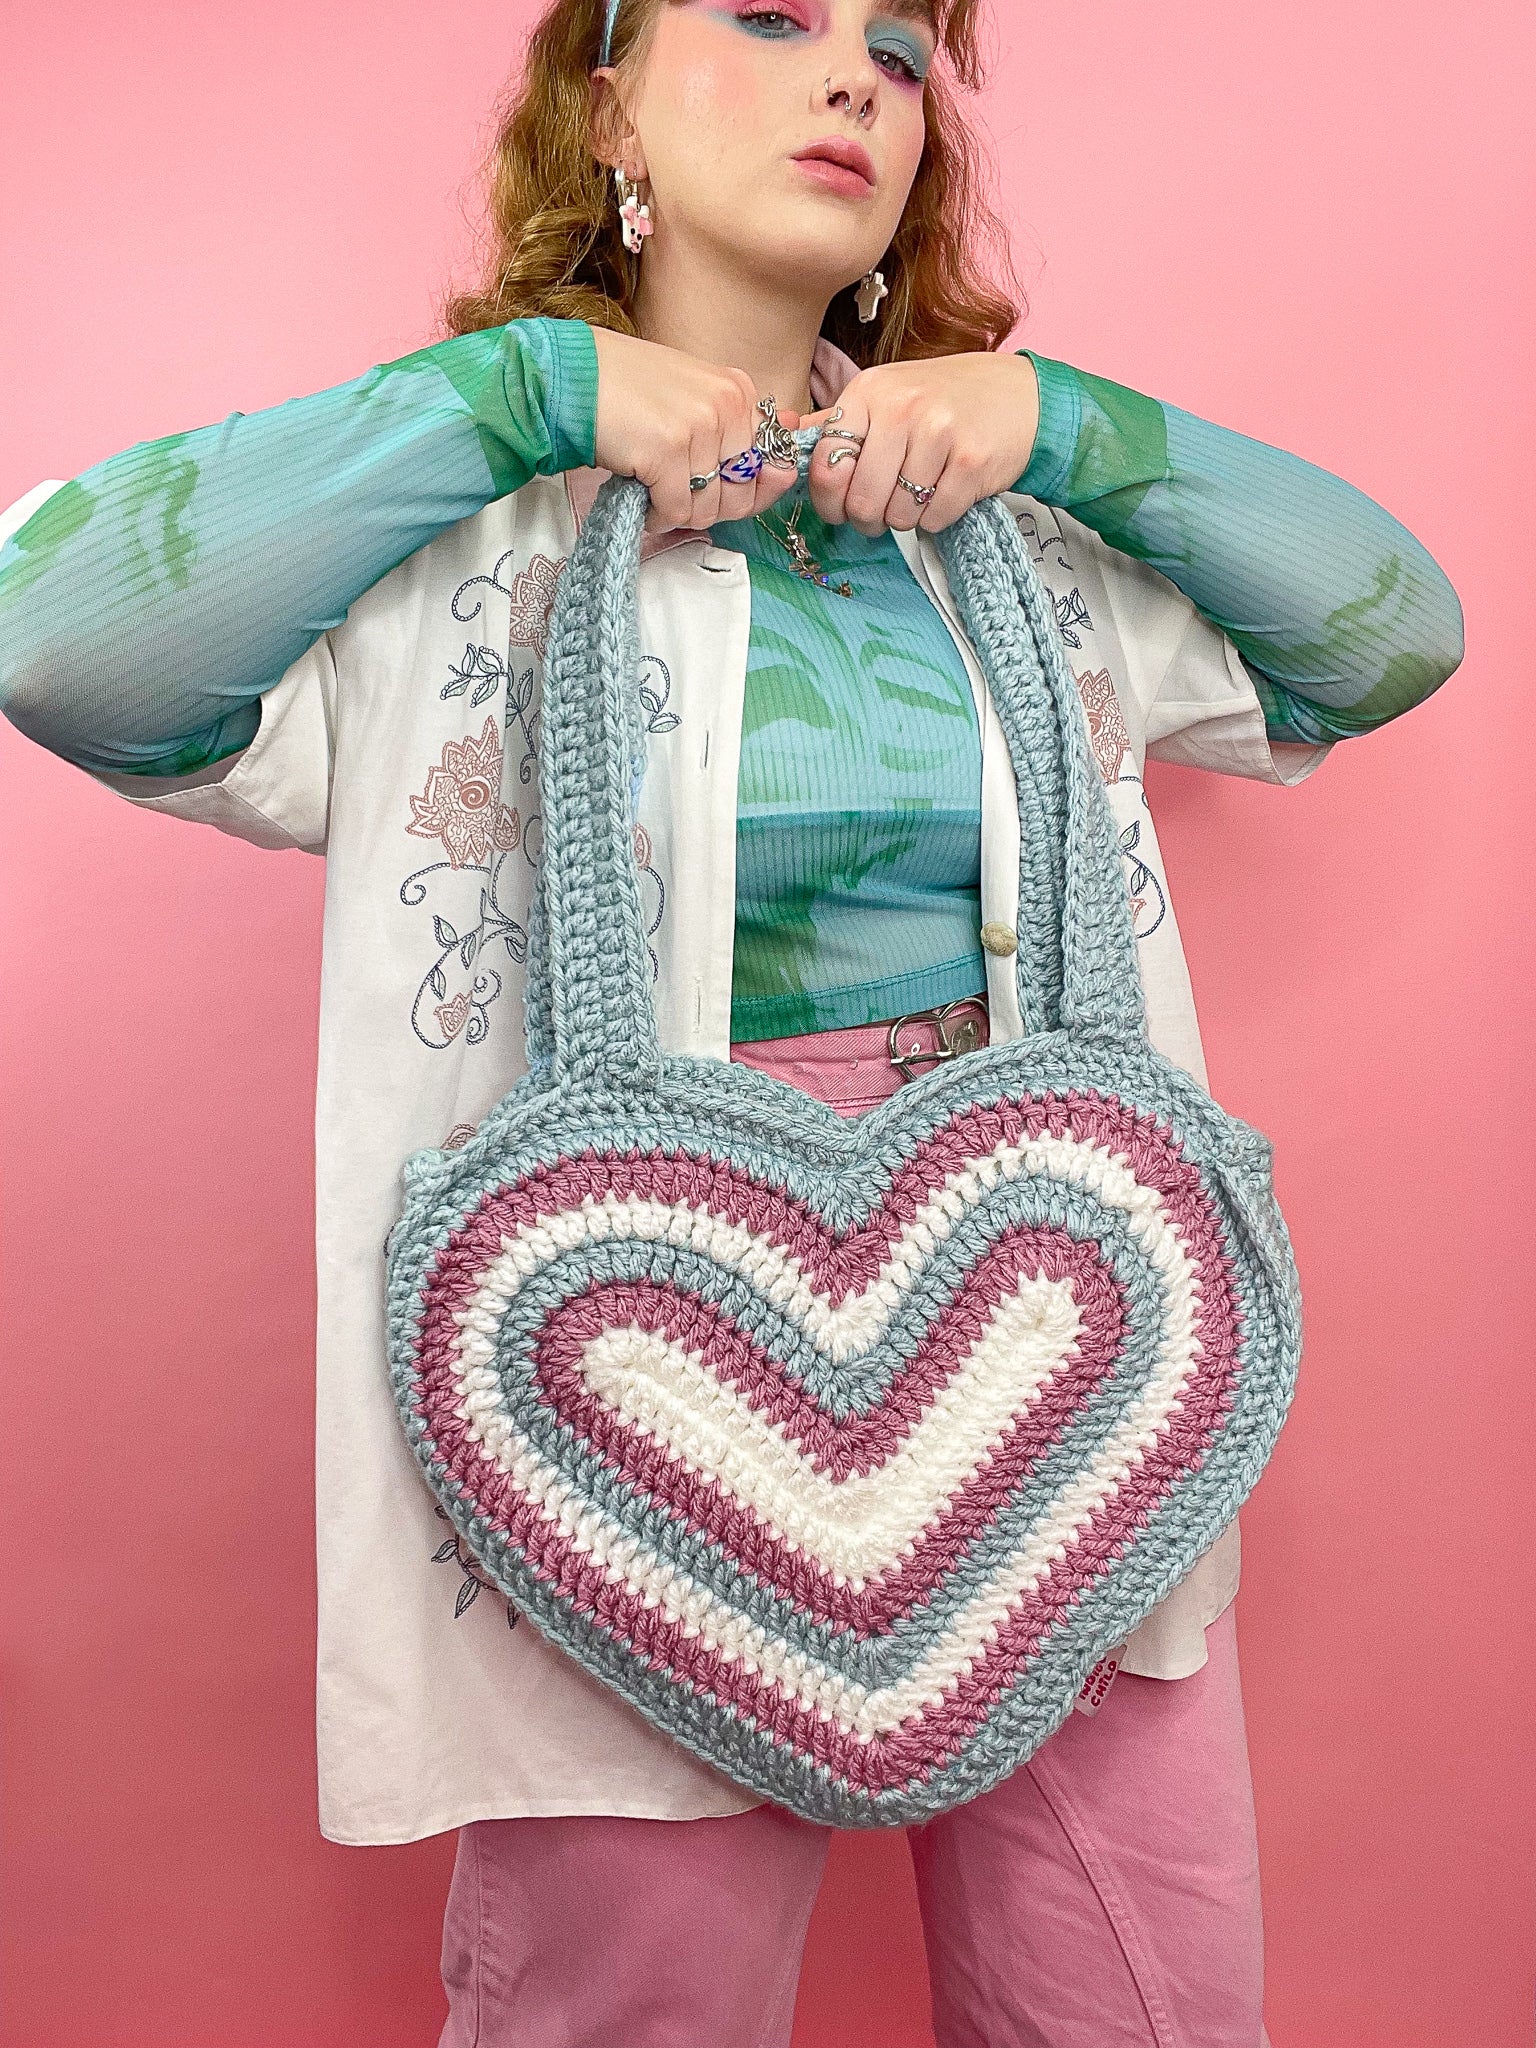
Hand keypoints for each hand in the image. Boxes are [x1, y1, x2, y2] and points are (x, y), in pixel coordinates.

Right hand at [590, 326, 804, 535]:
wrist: (574, 376)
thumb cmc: (629, 388)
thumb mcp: (694, 395)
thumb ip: (736, 430)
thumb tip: (786, 470)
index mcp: (738, 391)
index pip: (769, 466)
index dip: (744, 491)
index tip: (716, 490)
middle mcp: (726, 406)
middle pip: (740, 495)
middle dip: (709, 508)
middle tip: (679, 495)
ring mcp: (698, 427)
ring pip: (708, 508)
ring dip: (679, 513)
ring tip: (656, 492)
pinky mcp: (667, 451)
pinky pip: (676, 511)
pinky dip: (657, 515)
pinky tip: (642, 497)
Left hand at [798, 352, 1040, 536]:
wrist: (1018, 396)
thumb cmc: (944, 401)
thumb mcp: (885, 396)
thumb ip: (835, 424)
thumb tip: (779, 446)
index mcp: (868, 391)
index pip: (825, 465)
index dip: (828, 499)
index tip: (840, 504)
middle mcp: (901, 407)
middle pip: (860, 502)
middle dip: (868, 518)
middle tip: (883, 508)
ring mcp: (938, 433)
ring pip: (898, 516)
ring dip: (906, 517)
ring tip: (921, 490)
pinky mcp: (970, 462)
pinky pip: (934, 519)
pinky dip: (937, 517)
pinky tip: (947, 489)